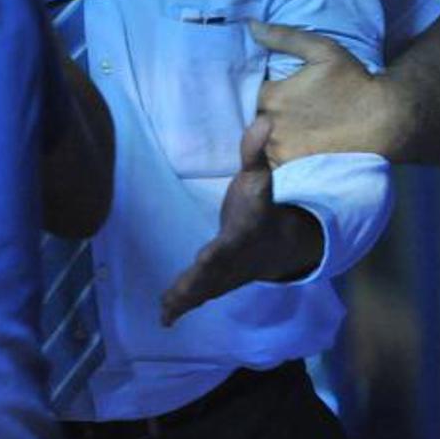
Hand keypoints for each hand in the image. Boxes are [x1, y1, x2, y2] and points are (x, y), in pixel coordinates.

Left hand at [159, 116, 323, 325]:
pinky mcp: (213, 285)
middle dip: (202, 278)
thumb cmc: (260, 208)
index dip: (225, 243)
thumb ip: (254, 151)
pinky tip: (164, 319)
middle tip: (185, 287)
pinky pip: (197, 297)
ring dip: (187, 297)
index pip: (236, 235)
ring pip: (205, 288)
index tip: (212, 248)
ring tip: (167, 309)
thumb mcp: (260, 178)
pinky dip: (182, 307)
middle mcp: (235, 258)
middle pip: (217, 268)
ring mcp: (225, 276)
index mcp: (245, 230)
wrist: (275, 247)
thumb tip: (264, 119)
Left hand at [251, 20, 401, 164]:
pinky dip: (286, 157)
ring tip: (305, 132)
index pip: (256, 95)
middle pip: (259, 120)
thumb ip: (283, 37)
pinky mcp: (293, 172)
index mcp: (272, 96)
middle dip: (273, 116)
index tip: (291, 96)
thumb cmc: (356, 83)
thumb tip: (250, 25)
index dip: (272, 95)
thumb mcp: (323, 51)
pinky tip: (306, 149)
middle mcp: (270, 125)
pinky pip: (277, 165)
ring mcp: (281, 152)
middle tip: (300, 114)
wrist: (386, 121)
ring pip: (266, 143)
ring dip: (278, 138)